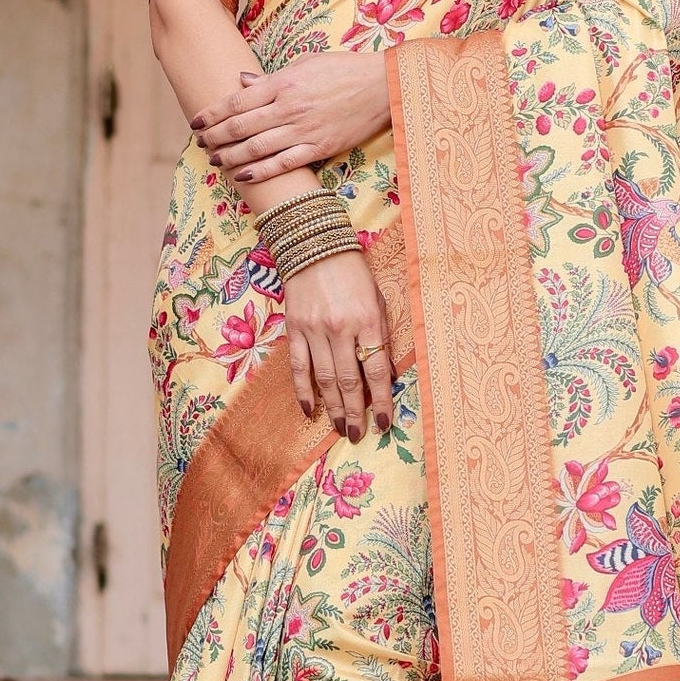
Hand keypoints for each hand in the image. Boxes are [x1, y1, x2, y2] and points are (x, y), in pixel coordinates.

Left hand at [192, 54, 392, 185]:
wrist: (382, 86)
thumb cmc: (344, 70)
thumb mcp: (306, 64)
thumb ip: (272, 77)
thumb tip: (243, 81)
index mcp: (284, 83)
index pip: (237, 100)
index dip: (212, 113)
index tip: (196, 121)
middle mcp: (289, 108)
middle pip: (241, 126)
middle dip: (216, 136)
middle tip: (201, 143)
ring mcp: (303, 130)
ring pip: (257, 148)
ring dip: (231, 156)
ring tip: (215, 160)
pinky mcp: (319, 148)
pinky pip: (283, 164)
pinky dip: (261, 172)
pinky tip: (243, 175)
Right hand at [284, 251, 392, 439]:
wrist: (315, 246)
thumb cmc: (354, 274)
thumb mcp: (378, 300)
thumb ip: (382, 336)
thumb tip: (385, 375)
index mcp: (369, 321)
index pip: (378, 371)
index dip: (383, 401)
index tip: (385, 423)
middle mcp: (341, 329)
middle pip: (350, 381)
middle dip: (356, 413)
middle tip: (358, 435)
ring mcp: (315, 330)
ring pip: (326, 379)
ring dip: (333, 408)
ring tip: (340, 428)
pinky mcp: (294, 329)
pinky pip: (299, 367)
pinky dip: (303, 391)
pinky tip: (309, 410)